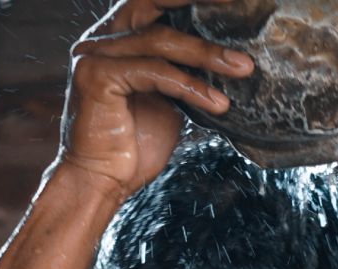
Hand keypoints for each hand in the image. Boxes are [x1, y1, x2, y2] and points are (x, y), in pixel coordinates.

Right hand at [58, 0, 254, 196]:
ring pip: (160, 40)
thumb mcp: (168, 99)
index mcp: (118, 38)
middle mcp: (101, 38)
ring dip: (207, 55)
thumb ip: (184, 72)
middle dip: (199, 2)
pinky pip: (154, 72)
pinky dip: (190, 86)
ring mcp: (94, 54)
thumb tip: (231, 58)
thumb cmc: (134, 145)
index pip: (157, 3)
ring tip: (243, 68)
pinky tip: (218, 103)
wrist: (102, 181)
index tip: (236, 2)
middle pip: (155, 3)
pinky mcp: (96, 75)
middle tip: (241, 6)